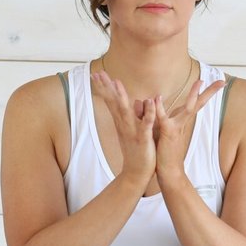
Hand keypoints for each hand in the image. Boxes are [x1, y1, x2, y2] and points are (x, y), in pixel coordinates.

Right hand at [91, 68, 156, 189]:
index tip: (97, 73)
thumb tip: (137, 101)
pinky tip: (149, 102)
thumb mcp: (133, 130)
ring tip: (116, 82)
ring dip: (121, 97)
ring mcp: (132, 131)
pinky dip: (148, 113)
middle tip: (97, 72)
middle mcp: (124, 124)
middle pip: (113, 102)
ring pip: (126, 111)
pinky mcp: (143, 139)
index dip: (104, 87)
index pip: (110, 101)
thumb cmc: (135, 151)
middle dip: (106, 87)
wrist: (136, 173)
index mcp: (121, 121)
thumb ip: (135, 115)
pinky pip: (146, 124)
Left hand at [153, 77, 224, 181]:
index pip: (195, 103)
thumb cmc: (166, 153)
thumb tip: (157, 102)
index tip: (218, 83)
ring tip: (199, 82)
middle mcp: (182, 122)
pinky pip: (163, 118)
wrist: (168, 173)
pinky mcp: (167, 133)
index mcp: (182, 121)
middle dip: (210, 92)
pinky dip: (160, 108)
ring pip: (187, 108)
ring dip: (193, 95)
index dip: (205, 93)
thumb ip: (161, 116)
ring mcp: (177, 127)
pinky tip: (157, 98)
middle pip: (199, 103)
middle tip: (223, 81)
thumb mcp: (163, 130)